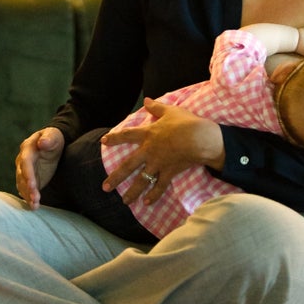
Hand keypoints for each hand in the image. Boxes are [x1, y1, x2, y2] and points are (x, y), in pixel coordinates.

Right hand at [15, 126, 64, 208]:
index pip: (25, 162)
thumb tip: (42, 143)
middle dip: (28, 188)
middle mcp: (22, 161)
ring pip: (23, 185)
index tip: (32, 184)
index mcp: (27, 148)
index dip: (28, 174)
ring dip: (28, 195)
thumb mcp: (53, 135)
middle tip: (35, 198)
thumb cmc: (53, 138)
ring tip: (35, 205)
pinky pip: (26, 189)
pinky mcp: (29, 179)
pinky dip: (29, 198)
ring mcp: (24, 171)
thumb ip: (48, 138)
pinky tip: (34, 206)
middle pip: (22, 176)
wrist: (53, 144)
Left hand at [101, 98, 224, 205]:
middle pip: (128, 166)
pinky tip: (147, 203)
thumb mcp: (170, 111)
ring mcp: (158, 164)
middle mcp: (149, 151)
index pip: (127, 135)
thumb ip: (157, 107)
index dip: (115, 138)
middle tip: (105, 188)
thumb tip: (147, 100)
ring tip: (124, 202)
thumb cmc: (186, 123)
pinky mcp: (169, 172)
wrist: (200, 138)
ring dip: (132, 192)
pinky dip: (154, 195)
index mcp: (148, 134)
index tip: (104, 141)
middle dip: (116, 177)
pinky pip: (160, 186)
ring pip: (142, 180)